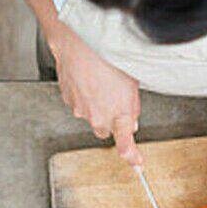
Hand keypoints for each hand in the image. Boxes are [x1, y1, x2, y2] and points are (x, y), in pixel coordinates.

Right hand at [48, 22, 141, 164]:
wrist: (80, 43)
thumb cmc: (108, 58)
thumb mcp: (132, 83)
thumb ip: (132, 108)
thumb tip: (131, 122)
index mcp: (119, 113)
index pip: (126, 144)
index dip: (132, 157)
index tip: (137, 164)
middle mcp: (98, 116)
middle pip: (106, 128)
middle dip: (111, 119)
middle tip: (115, 98)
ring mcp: (81, 110)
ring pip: (91, 114)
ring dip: (96, 103)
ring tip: (101, 80)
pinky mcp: (68, 100)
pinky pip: (78, 102)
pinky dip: (83, 94)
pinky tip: (88, 77)